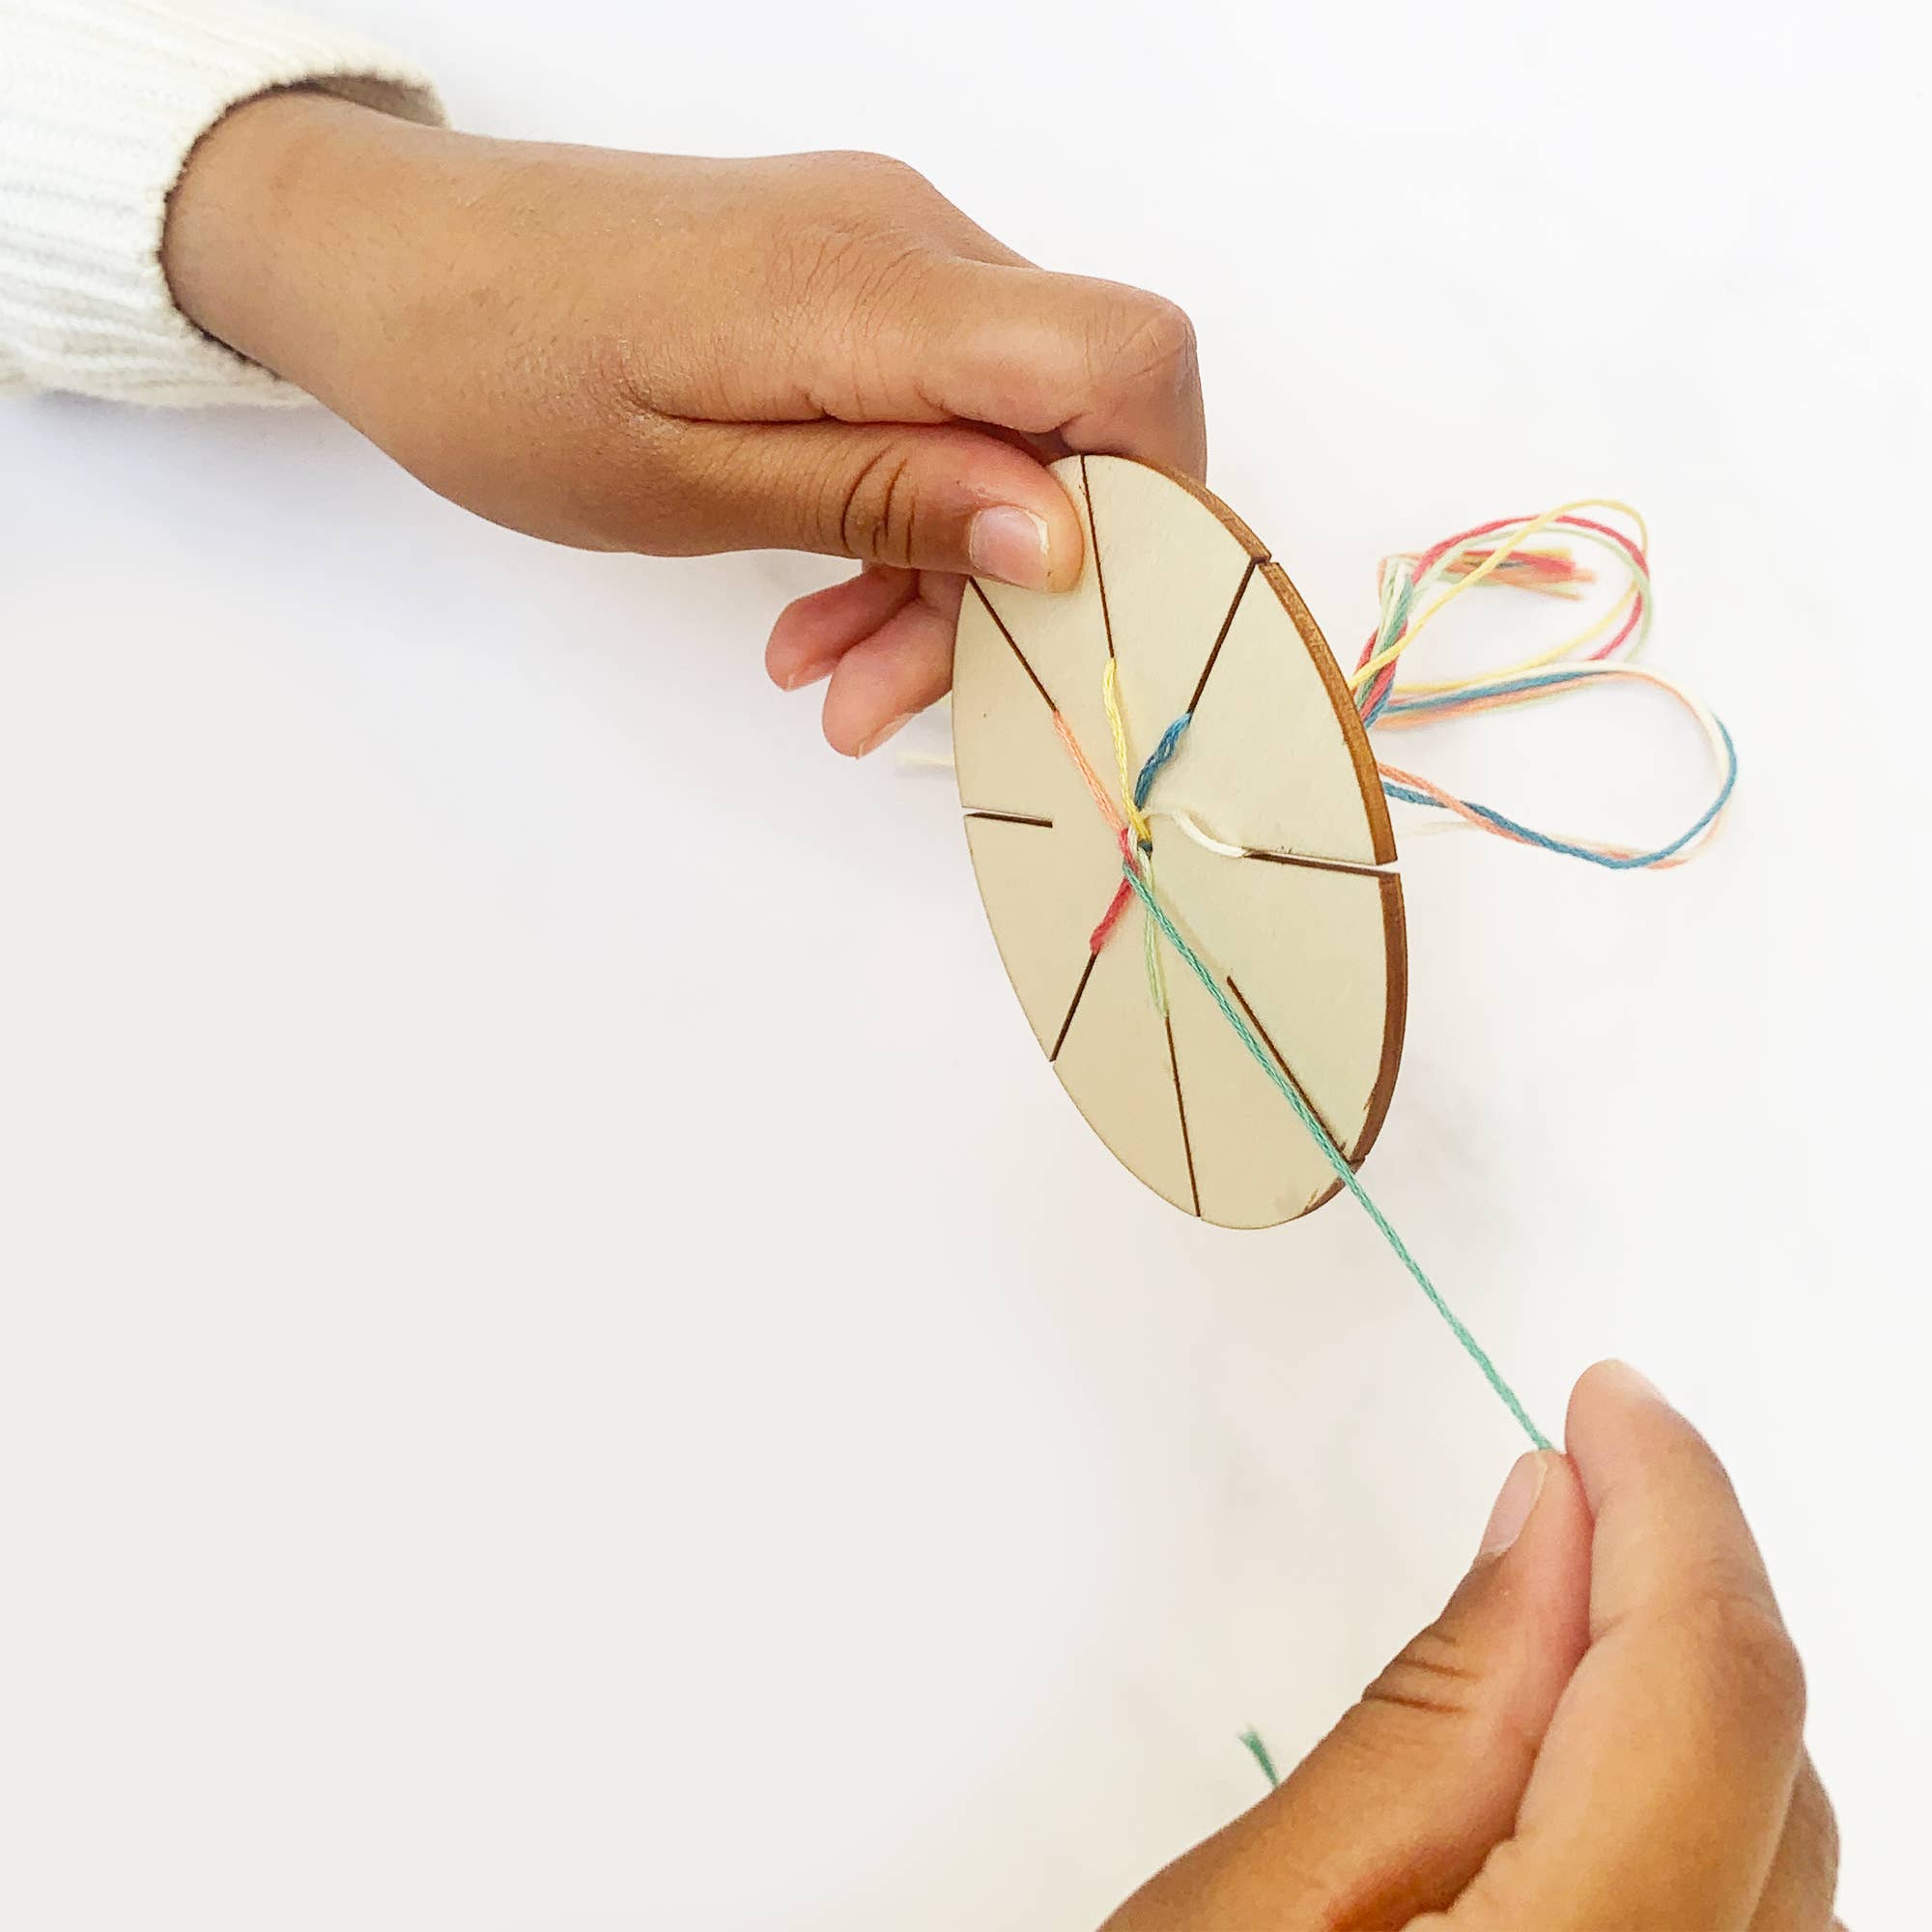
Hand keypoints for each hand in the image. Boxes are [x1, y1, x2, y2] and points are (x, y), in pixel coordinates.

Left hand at [163, 93, 1205, 755]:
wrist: (386, 263)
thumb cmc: (494, 369)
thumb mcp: (685, 480)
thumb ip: (885, 495)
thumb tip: (1062, 533)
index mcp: (867, 290)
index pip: (1121, 359)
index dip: (1154, 501)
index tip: (1076, 630)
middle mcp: (904, 246)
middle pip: (1068, 419)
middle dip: (1008, 585)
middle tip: (882, 702)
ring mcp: (880, 255)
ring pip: (1002, 429)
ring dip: (938, 573)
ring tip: (830, 676)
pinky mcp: (848, 284)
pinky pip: (934, 407)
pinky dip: (899, 518)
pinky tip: (819, 609)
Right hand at [1105, 1364, 1838, 1930]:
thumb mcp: (1239, 1927)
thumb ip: (1428, 1724)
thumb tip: (1545, 1523)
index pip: (1709, 1696)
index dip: (1675, 1509)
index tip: (1614, 1401)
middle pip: (1778, 1784)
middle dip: (1682, 1594)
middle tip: (1574, 1484)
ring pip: (1800, 1874)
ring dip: (1701, 1710)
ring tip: (1573, 1617)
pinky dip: (1706, 1822)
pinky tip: (1601, 1776)